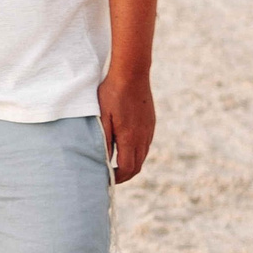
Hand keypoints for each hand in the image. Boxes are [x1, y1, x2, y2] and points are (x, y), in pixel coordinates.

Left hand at [99, 69, 154, 183]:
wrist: (132, 73)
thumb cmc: (112, 93)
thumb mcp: (102, 116)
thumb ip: (104, 139)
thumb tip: (104, 160)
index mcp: (130, 137)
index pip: (128, 168)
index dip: (118, 177)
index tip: (107, 178)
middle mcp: (143, 137)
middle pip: (137, 166)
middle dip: (124, 174)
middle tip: (111, 176)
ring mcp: (149, 130)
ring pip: (143, 155)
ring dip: (131, 163)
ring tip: (116, 164)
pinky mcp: (150, 123)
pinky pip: (146, 144)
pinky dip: (136, 152)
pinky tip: (125, 147)